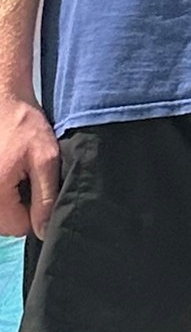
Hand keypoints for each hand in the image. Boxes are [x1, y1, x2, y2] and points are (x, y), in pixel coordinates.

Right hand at [0, 87, 59, 239]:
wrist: (3, 100)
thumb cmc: (25, 125)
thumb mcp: (46, 158)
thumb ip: (46, 197)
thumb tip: (44, 231)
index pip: (19, 228)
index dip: (35, 210)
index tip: (38, 184)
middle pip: (6, 223)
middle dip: (21, 204)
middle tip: (27, 174)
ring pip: (0, 213)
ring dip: (10, 198)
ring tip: (17, 170)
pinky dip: (3, 190)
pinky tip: (8, 170)